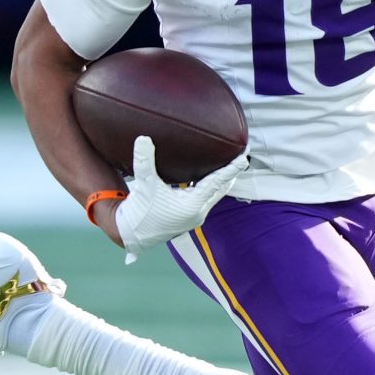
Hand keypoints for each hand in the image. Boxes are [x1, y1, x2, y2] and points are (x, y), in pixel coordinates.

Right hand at [113, 136, 246, 262]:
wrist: (130, 235)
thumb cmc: (139, 212)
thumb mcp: (143, 184)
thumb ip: (145, 161)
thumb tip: (143, 139)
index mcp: (193, 205)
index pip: (217, 182)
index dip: (231, 169)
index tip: (244, 158)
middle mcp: (198, 213)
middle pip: (221, 189)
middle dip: (230, 174)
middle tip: (241, 158)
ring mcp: (195, 217)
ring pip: (214, 196)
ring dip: (221, 182)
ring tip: (229, 167)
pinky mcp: (188, 218)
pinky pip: (206, 200)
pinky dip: (210, 189)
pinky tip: (207, 179)